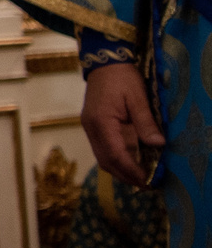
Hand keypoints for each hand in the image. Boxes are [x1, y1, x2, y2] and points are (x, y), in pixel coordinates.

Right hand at [85, 60, 163, 186]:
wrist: (104, 62)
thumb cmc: (122, 77)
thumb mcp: (138, 97)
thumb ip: (145, 122)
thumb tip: (158, 145)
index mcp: (101, 122)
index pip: (115, 154)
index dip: (131, 170)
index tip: (148, 181)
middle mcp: (91, 128)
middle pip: (105, 161)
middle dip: (125, 176)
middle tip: (147, 185)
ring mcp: (90, 128)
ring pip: (102, 158)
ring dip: (120, 171)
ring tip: (140, 178)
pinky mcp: (93, 126)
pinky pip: (103, 150)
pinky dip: (116, 160)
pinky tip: (131, 163)